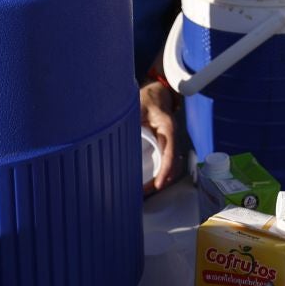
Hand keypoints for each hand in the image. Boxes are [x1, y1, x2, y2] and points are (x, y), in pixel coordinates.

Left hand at [139, 80, 179, 194]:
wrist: (157, 93)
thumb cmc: (148, 98)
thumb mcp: (138, 105)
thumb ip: (128, 117)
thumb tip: (113, 129)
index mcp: (167, 128)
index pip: (170, 153)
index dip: (165, 170)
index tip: (158, 185)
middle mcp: (171, 137)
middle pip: (171, 164)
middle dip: (160, 180)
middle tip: (143, 192)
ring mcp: (169, 142)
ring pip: (169, 165)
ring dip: (159, 178)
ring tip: (142, 190)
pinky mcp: (164, 144)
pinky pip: (164, 160)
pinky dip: (158, 172)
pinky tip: (146, 179)